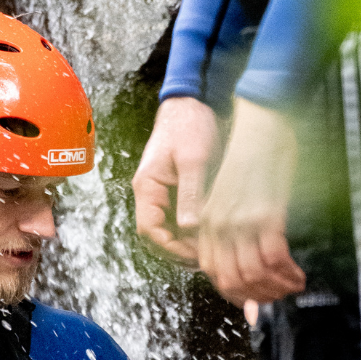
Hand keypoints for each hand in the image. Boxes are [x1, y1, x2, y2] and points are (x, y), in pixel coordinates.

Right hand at [132, 96, 219, 263]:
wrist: (194, 102)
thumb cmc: (190, 125)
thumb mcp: (193, 160)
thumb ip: (190, 194)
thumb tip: (188, 228)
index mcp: (147, 186)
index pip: (148, 229)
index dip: (169, 246)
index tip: (195, 254)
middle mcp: (151, 192)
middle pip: (157, 233)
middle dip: (179, 249)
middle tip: (208, 257)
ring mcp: (162, 191)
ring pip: (169, 228)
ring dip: (187, 241)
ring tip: (213, 250)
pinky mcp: (176, 188)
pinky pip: (180, 216)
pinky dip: (194, 229)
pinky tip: (213, 233)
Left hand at [198, 98, 305, 305]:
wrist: (262, 126)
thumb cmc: (251, 160)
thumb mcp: (231, 198)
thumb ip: (233, 230)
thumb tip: (248, 265)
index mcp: (206, 222)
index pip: (213, 273)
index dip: (235, 293)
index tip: (255, 300)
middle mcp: (218, 225)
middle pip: (232, 280)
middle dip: (258, 296)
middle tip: (279, 296)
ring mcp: (240, 221)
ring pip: (253, 275)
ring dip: (276, 288)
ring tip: (292, 286)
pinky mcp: (266, 214)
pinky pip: (274, 259)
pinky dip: (288, 274)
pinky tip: (298, 275)